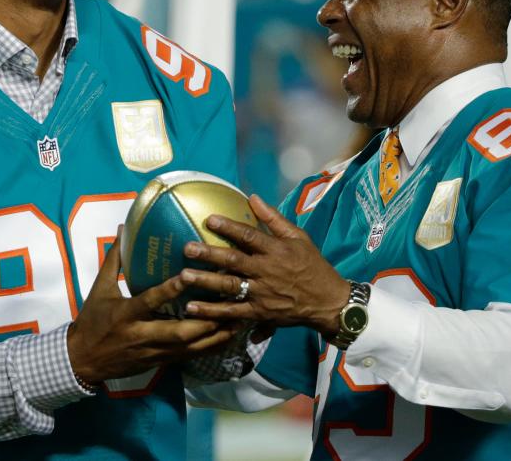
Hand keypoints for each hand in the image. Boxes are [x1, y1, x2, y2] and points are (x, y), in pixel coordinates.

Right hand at [67, 228, 239, 385]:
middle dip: (206, 320)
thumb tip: (122, 228)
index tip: (190, 274)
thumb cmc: (92, 321)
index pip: (151, 300)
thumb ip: (114, 259)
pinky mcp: (161, 362)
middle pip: (179, 331)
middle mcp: (143, 335)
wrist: (83, 361)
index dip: (171, 290)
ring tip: (240, 319)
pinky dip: (211, 348)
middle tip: (229, 302)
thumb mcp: (99, 289)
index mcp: (126, 314)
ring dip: (216, 335)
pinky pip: (190, 357)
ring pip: (190, 347)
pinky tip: (229, 337)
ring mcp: (154, 352)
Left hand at [179, 194, 349, 337]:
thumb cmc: (312, 265)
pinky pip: (232, 312)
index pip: (249, 236)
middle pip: (234, 261)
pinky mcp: (259, 312)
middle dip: (209, 254)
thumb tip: (253, 197)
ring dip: (206, 281)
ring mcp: (262, 293)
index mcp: (276, 250)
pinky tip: (192, 307)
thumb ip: (274, 218)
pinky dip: (212, 311)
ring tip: (183, 276)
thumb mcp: (299, 237)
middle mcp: (267, 271)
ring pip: (230, 286)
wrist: (327, 301)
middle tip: (187, 248)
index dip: (229, 227)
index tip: (208, 219)